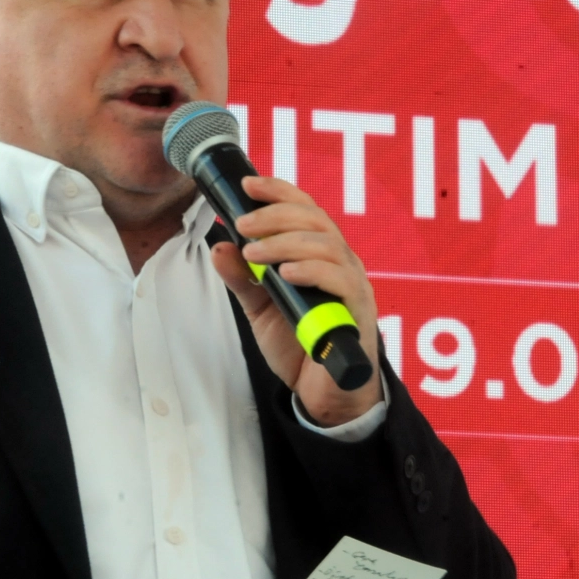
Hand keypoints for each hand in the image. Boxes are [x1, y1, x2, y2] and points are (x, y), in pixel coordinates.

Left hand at [208, 176, 384, 424]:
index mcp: (320, 255)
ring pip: (328, 245)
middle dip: (276, 215)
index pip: (306, 210)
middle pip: (316, 220)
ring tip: (255, 254)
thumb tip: (220, 247)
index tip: (248, 185)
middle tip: (243, 225)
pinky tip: (285, 273)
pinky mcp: (358, 312)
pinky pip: (340, 280)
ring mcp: (352, 286)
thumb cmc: (300, 346)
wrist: (323, 393)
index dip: (279, 192)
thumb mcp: (260, 309)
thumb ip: (243, 279)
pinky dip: (311, 271)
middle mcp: (342, 263)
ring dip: (286, 243)